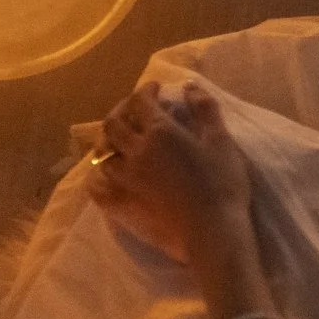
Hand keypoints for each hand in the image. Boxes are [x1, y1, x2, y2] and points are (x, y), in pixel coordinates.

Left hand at [87, 81, 252, 266]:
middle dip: (122, 110)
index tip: (156, 89)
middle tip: (136, 110)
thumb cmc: (221, 184)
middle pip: (113, 123)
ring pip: (102, 153)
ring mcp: (124, 179)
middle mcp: (134, 151)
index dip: (146, 91)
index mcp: (159, 132)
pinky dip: (97, 174)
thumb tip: (189, 86)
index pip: (141, 101)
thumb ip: (205, 110)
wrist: (211, 232)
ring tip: (121, 140)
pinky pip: (97, 185)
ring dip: (109, 141)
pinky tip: (105, 173)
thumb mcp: (221, 141)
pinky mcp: (121, 203)